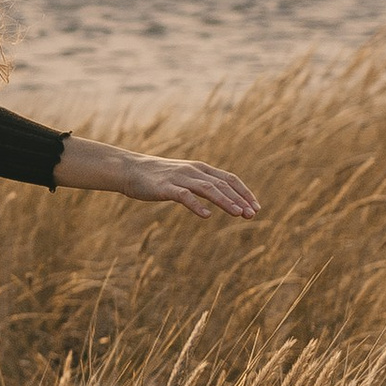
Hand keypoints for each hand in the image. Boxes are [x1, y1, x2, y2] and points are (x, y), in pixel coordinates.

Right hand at [56, 136, 260, 220]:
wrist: (129, 170)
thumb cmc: (157, 177)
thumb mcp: (184, 177)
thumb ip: (202, 184)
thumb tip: (222, 196)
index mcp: (200, 168)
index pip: (229, 179)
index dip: (244, 192)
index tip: (256, 207)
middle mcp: (193, 171)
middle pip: (222, 184)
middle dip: (240, 199)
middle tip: (252, 215)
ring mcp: (179, 178)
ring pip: (208, 189)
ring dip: (225, 201)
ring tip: (238, 213)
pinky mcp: (164, 188)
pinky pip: (184, 196)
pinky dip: (196, 205)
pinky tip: (206, 216)